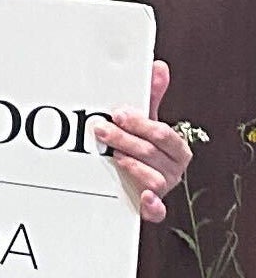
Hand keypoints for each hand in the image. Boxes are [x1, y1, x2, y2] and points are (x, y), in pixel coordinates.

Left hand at [99, 59, 193, 224]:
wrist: (139, 182)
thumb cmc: (144, 149)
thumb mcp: (147, 124)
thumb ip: (151, 99)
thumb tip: (158, 67)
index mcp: (176, 148)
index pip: (162, 133)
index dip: (140, 123)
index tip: (118, 114)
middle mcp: (174, 168)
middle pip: (152, 152)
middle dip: (125, 139)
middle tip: (101, 130)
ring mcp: (163, 188)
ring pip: (152, 177)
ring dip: (132, 165)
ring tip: (114, 156)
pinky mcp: (152, 207)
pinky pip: (158, 210)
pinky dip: (152, 205)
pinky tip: (143, 196)